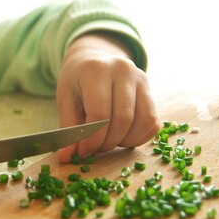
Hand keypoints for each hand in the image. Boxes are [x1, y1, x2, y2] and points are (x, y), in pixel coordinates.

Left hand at [56, 34, 159, 161]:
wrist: (93, 59)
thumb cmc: (77, 82)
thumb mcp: (66, 101)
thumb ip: (69, 129)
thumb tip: (66, 158)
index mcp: (96, 70)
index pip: (100, 113)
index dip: (93, 139)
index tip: (84, 151)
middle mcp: (123, 70)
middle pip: (124, 119)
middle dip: (109, 142)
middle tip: (95, 148)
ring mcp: (141, 79)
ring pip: (143, 121)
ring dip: (126, 141)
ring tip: (108, 141)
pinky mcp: (151, 90)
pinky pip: (153, 122)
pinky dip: (139, 137)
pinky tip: (122, 136)